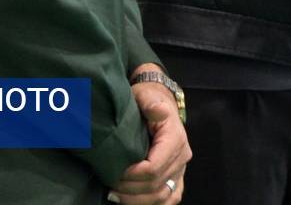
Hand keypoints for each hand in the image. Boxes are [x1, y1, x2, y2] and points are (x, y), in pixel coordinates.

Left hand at [109, 67, 192, 203]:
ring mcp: (181, 169)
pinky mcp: (177, 177)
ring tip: (115, 194)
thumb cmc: (148, 100)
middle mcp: (182, 157)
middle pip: (156, 185)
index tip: (114, 171)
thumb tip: (158, 110)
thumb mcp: (146, 97)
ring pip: (163, 196)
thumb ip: (151, 104)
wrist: (158, 102)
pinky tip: (133, 201)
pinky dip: (152, 204)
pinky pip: (169, 199)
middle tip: (108, 184)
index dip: (132, 175)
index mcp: (176, 139)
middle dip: (130, 189)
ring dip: (137, 200)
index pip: (154, 168)